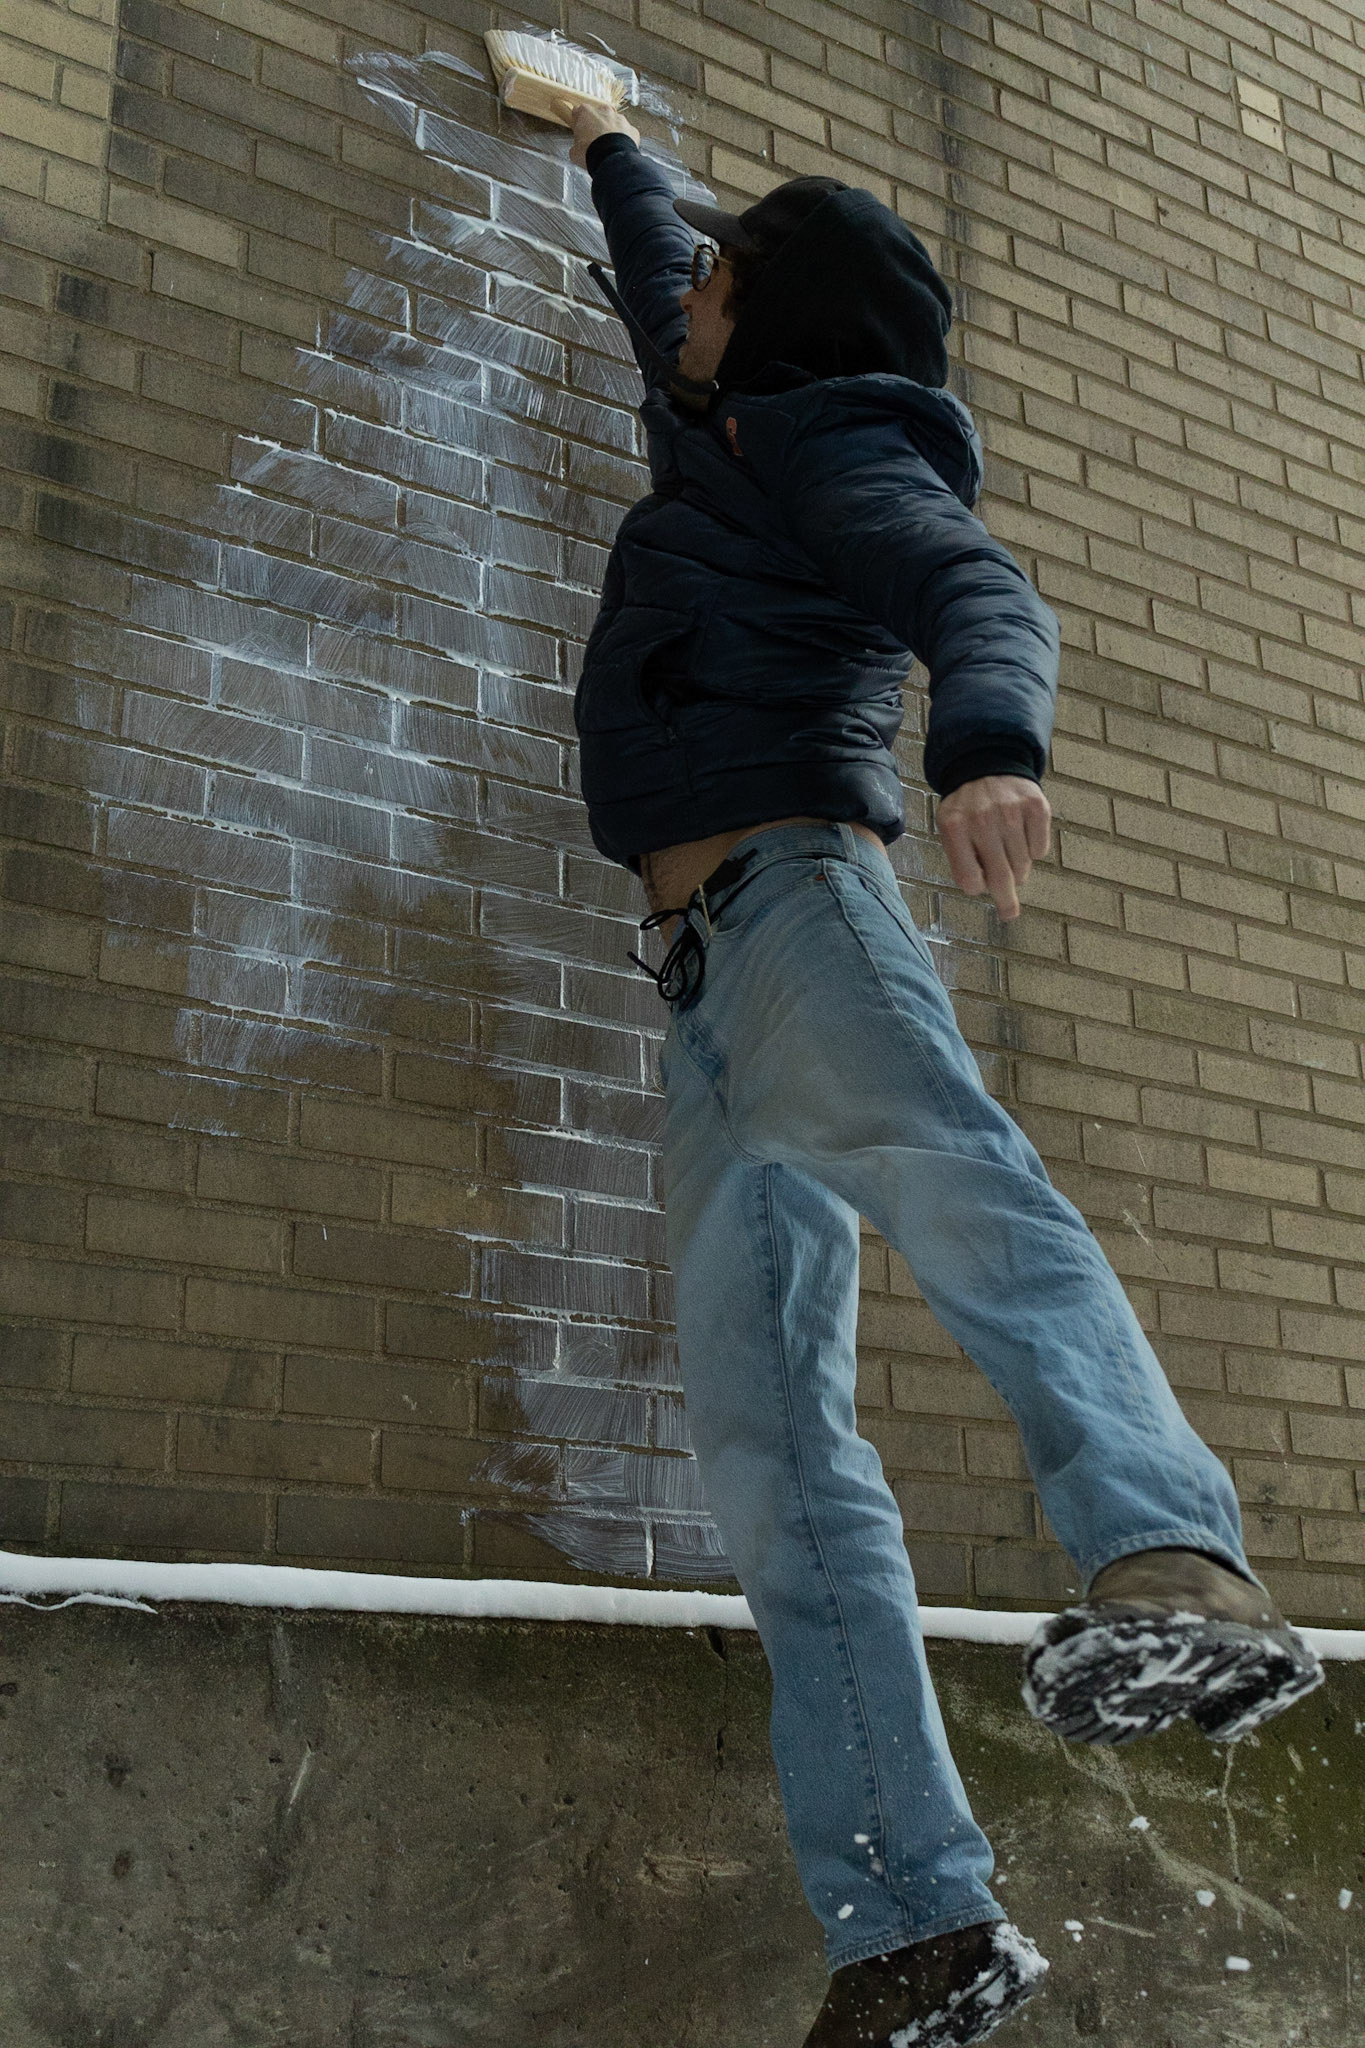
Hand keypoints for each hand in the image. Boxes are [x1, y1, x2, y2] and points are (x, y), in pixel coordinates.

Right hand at [561, 100, 639, 168]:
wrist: (612, 160)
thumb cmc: (590, 153)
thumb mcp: (575, 152)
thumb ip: (576, 145)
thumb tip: (578, 150)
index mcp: (586, 113)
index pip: (579, 112)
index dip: (579, 122)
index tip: (580, 131)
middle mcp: (604, 111)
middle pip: (599, 115)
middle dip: (597, 125)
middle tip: (595, 140)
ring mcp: (620, 118)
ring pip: (615, 123)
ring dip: (612, 132)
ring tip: (609, 148)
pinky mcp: (632, 129)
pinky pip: (627, 133)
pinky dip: (625, 140)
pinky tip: (620, 151)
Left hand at [934, 775, 1050, 922]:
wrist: (987, 765)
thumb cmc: (967, 807)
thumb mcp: (949, 828)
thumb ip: (961, 859)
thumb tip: (984, 890)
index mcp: (955, 827)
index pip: (970, 879)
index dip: (977, 887)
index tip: (981, 887)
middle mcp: (983, 819)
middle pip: (999, 877)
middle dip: (1006, 901)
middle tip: (1009, 914)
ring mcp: (1011, 812)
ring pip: (1022, 866)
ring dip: (1018, 869)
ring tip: (1008, 852)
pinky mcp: (1036, 807)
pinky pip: (1040, 850)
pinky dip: (1033, 851)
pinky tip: (1021, 836)